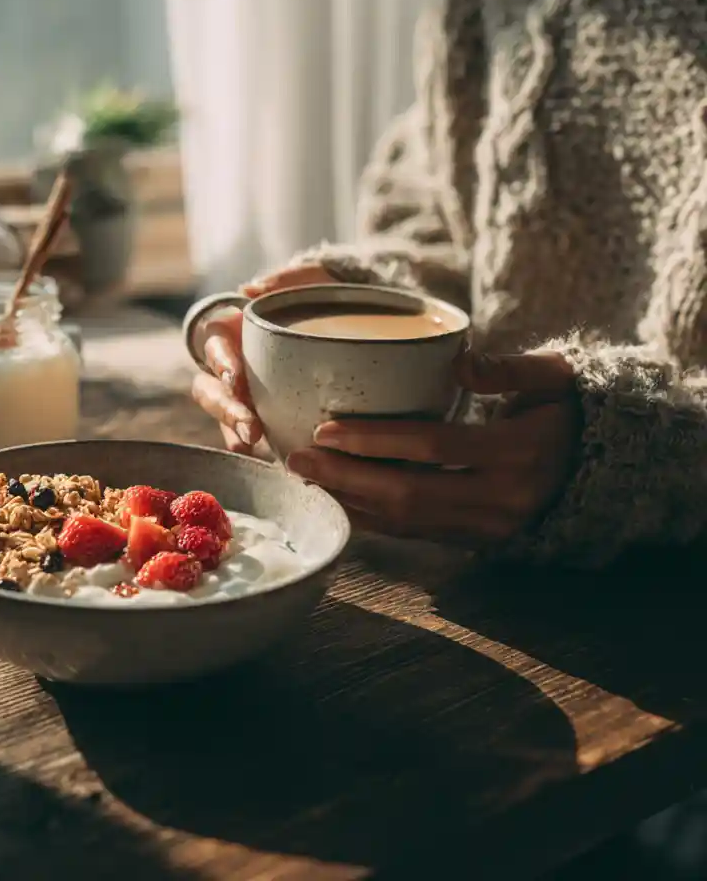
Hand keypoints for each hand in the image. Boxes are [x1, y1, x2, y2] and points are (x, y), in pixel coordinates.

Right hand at [190, 263, 333, 453]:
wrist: (347, 322)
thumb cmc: (319, 298)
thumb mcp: (310, 281)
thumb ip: (285, 281)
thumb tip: (251, 289)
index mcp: (232, 331)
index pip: (213, 344)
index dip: (221, 362)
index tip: (237, 379)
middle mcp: (229, 365)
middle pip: (211, 389)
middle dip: (227, 410)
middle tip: (251, 428)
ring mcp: (241, 394)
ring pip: (223, 417)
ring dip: (234, 431)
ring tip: (254, 446)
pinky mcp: (261, 416)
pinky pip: (247, 435)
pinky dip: (255, 447)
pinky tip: (271, 460)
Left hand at [286, 350, 580, 545]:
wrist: (602, 466)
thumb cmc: (565, 410)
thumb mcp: (551, 378)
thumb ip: (506, 369)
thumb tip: (457, 360)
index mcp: (518, 452)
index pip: (433, 447)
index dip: (377, 439)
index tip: (326, 426)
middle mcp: (501, 498)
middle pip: (409, 493)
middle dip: (347, 477)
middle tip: (297, 457)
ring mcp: (487, 526)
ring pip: (407, 522)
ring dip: (351, 502)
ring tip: (306, 478)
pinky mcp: (474, 539)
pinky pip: (415, 533)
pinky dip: (372, 520)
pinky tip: (338, 502)